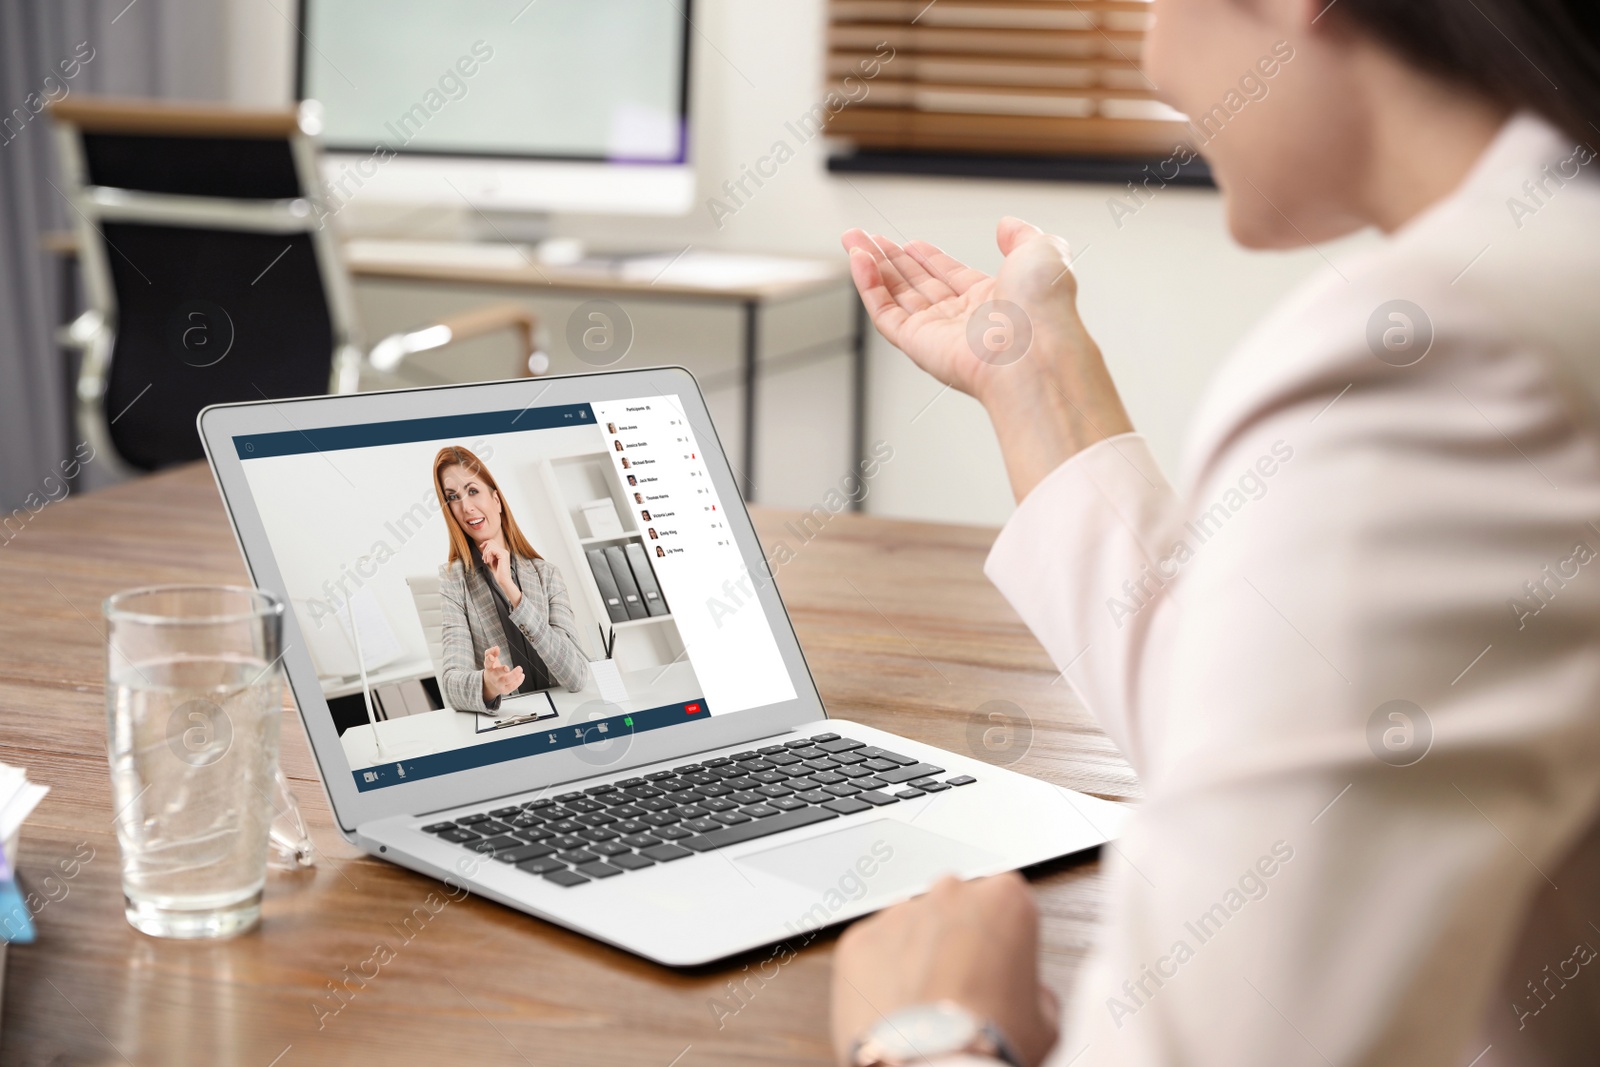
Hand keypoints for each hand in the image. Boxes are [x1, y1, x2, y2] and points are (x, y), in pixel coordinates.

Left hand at [480, 537, 521, 608]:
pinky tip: (488, 561)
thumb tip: (484, 548)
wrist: (504, 581)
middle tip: (483, 558)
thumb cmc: (498, 574)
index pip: (493, 542)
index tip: (481, 547)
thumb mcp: (492, 562)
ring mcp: (504, 552)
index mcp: (503, 552)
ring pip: (491, 545)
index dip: (485, 543)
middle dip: (485, 549)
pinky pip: (492, 550)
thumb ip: (490, 555)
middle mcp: (504, 551)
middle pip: (491, 542)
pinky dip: (488, 555)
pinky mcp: (503, 555)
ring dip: (485, 553)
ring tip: (485, 561)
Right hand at [480, 645, 523, 702]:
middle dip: (501, 670)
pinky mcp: (505, 690)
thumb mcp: (490, 660)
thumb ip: (491, 652)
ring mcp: (499, 684)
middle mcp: (493, 677)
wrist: (491, 685)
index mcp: (489, 668)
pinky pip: (512, 687)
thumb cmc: (492, 669)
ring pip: (506, 680)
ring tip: (520, 669)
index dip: (489, 660)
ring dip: (513, 675)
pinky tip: (522, 675)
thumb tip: (496, 648)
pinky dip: (518, 681)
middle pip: (496, 674)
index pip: (487, 664)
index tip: (492, 657)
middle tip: (507, 667)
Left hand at [831, 873, 1058, 1066]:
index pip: (1004, 902)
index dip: (1002, 940)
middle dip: (956, 940)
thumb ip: (1035, 987)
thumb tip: (1028, 995)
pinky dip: (878, 975)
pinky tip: (895, 1009)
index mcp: (1004, 899)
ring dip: (915, 955)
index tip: (998, 967)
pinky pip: (871, 951)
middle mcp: (949, 893)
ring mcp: (899, 913)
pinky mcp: (858, 940)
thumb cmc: (992, 1042)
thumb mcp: (1044, 1019)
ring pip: (909, 927)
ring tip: (925, 1005)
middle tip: (961, 988)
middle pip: (954, 907)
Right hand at [841, 220, 1132, 500]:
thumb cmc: (1045, 309)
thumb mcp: (1041, 252)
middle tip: (867, 238)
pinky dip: (867, 286)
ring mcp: (939, 333)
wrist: (1035, 350)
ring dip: (872, 267)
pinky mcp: (917, 345)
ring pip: (896, 297)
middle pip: (917, 285)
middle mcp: (964, 320)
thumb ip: (1022, 236)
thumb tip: (1007, 224)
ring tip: (854, 241)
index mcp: (993, 300)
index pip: (951, 277)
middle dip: (891, 259)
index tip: (909, 244)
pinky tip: (859, 260)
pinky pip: (884, 313)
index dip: (928, 259)